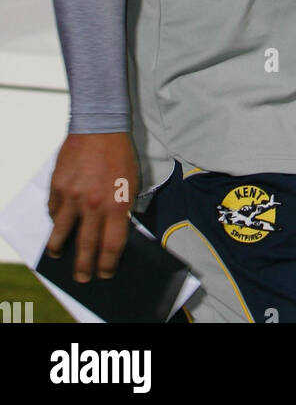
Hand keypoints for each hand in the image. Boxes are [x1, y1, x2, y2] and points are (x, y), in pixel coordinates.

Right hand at [46, 132, 139, 281]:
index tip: (105, 272)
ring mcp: (73, 197)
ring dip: (59, 248)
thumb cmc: (120, 155)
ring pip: (61, 234)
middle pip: (86, 247)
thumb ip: (123, 209)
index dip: (108, 265)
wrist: (101, 126)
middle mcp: (94, 206)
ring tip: (59, 253)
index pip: (112, 247)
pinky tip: (58, 221)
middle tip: (82, 278)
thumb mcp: (132, 183)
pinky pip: (53, 211)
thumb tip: (115, 231)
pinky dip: (55, 219)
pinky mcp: (57, 187)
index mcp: (117, 205)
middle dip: (84, 267)